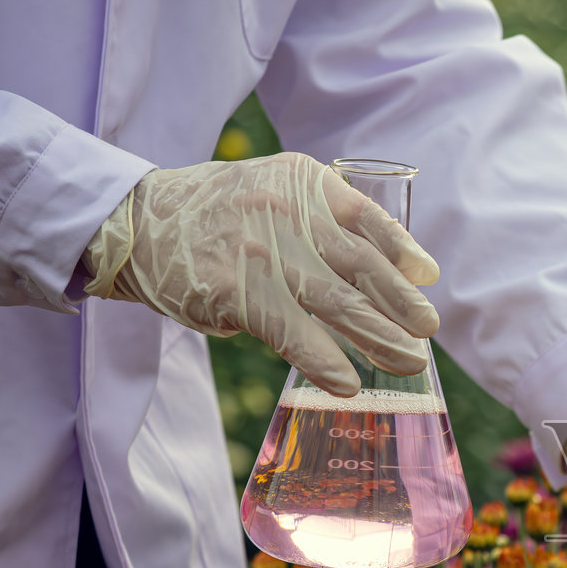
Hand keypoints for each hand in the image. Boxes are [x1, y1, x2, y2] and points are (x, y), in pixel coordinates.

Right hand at [82, 152, 440, 396]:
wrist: (137, 222)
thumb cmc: (222, 217)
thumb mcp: (276, 194)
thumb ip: (326, 221)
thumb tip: (396, 271)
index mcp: (305, 184)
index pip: (368, 217)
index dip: (402, 249)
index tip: (429, 276)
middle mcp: (287, 212)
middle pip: (360, 263)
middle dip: (401, 302)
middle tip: (429, 329)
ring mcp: (259, 251)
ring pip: (335, 300)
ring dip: (378, 335)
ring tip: (408, 362)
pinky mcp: (232, 291)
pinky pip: (291, 331)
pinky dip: (324, 360)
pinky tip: (347, 383)